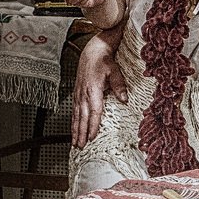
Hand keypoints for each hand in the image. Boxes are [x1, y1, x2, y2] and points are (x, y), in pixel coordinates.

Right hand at [70, 30, 123, 147]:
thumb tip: (124, 99)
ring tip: (75, 143)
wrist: (92, 51)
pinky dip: (74, 122)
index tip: (92, 137)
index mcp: (93, 90)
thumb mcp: (115, 71)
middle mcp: (84, 94)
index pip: (94, 112)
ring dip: (76, 130)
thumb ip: (119, 85)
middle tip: (80, 147)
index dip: (93, 126)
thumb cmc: (104, 60)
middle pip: (83, 118)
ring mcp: (79, 94)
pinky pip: (74, 111)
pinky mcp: (77, 94)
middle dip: (81, 133)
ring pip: (76, 116)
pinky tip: (74, 129)